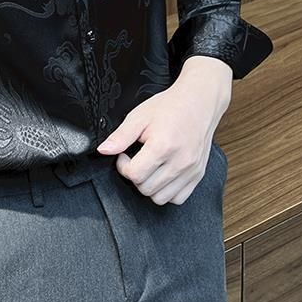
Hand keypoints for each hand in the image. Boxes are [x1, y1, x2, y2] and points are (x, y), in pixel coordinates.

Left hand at [96, 55, 231, 204]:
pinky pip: (179, 198)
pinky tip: (163, 175)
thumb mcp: (139, 116)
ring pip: (161, 198)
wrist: (199, 102)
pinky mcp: (198, 175)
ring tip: (149, 168)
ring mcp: (191, 170)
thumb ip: (120, 136)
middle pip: (146, 189)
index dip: (123, 166)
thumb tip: (103, 150)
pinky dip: (167, 192)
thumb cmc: (170, 107)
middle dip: (135, 176)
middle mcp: (179, 161)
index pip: (135, 175)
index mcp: (163, 146)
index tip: (125, 155)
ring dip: (150, 186)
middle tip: (136, 160)